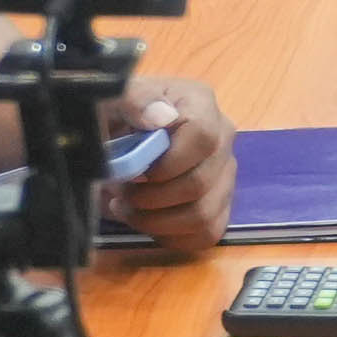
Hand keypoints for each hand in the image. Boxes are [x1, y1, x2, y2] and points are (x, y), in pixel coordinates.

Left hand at [107, 77, 234, 250]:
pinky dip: (171, 235)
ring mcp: (224, 173)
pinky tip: (148, 220)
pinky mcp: (220, 204)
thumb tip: (161, 117)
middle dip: (150, 198)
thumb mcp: (112, 100)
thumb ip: (135, 100)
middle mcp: (222, 137)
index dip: (167, 164)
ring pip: (203, 215)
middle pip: (200, 183)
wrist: (114, 137)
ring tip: (128, 207)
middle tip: (120, 192)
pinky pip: (206, 233)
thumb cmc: (113, 117)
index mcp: (199, 104)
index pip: (202, 137)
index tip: (136, 172)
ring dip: (155, 221)